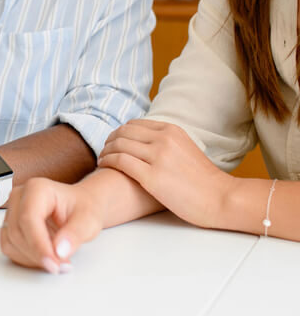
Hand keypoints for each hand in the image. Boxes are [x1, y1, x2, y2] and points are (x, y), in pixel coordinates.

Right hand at [0, 178, 103, 273]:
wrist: (80, 206)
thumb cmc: (83, 208)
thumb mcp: (89, 221)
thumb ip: (74, 235)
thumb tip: (59, 251)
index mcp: (37, 188)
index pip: (28, 219)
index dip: (38, 245)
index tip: (54, 264)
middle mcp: (20, 196)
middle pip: (17, 232)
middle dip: (38, 255)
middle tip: (62, 265)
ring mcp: (13, 210)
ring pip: (10, 242)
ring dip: (32, 258)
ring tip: (57, 258)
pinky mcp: (10, 225)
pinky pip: (9, 247)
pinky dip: (26, 258)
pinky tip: (45, 255)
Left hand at [97, 119, 235, 227]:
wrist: (221, 199)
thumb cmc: (204, 181)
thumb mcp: (186, 149)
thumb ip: (166, 142)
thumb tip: (146, 142)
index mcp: (171, 130)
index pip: (135, 124)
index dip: (120, 132)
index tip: (114, 141)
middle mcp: (163, 139)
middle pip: (124, 132)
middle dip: (110, 140)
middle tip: (104, 150)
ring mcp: (157, 157)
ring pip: (119, 145)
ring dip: (106, 151)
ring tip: (101, 159)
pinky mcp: (152, 176)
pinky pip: (120, 161)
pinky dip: (108, 161)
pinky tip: (104, 166)